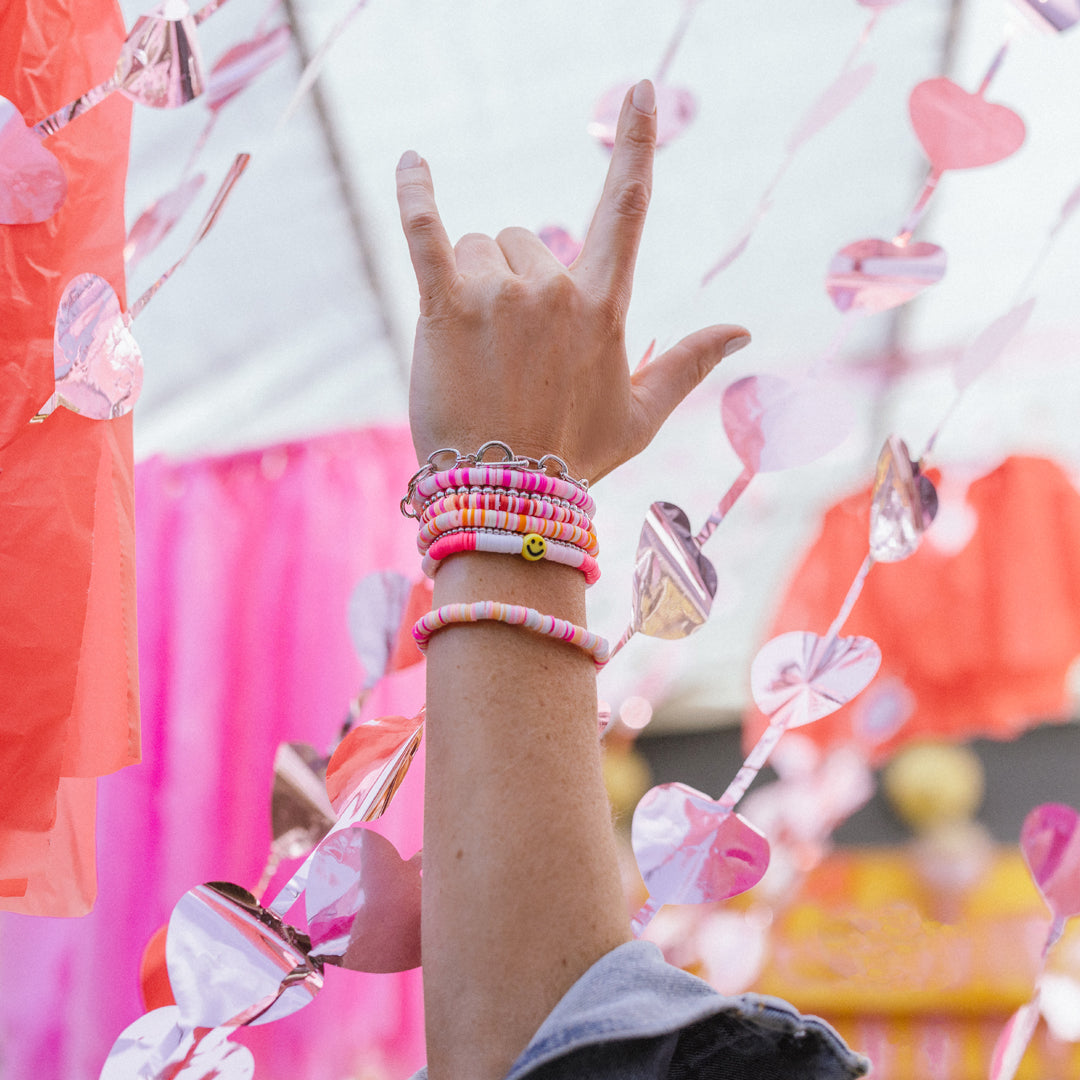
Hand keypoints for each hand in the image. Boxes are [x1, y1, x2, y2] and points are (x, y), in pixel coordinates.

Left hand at [395, 78, 749, 483]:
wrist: (506, 494)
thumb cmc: (574, 456)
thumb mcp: (642, 414)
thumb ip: (691, 363)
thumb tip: (744, 330)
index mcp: (602, 306)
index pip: (625, 208)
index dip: (634, 144)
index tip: (637, 91)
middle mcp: (555, 288)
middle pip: (527, 240)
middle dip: (515, 283)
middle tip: (509, 354)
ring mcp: (500, 295)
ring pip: (478, 249)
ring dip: (473, 286)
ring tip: (476, 353)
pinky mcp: (446, 306)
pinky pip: (425, 230)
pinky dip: (414, 193)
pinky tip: (411, 162)